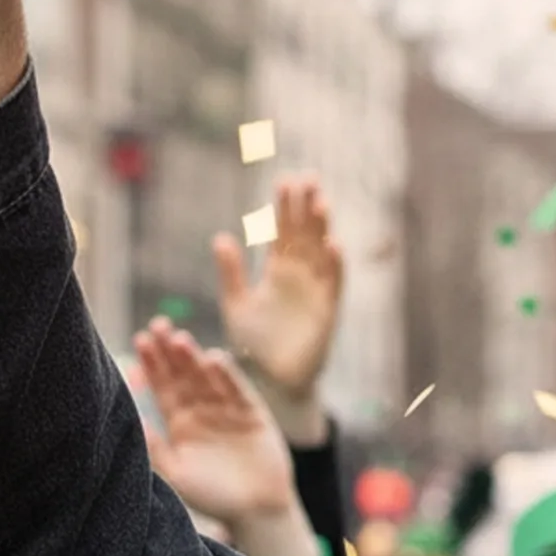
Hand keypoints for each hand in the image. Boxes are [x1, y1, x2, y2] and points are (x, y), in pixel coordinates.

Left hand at [134, 318, 296, 527]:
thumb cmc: (213, 497)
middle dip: (169, 352)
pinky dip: (228, 375)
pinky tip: (214, 359)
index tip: (139, 343)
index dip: (151, 365)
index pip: (162, 388)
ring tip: (179, 339)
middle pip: (183, 375)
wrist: (256, 512)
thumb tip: (131, 420)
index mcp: (181, 424)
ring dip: (194, 358)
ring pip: (208, 378)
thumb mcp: (176, 473)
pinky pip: (238, 390)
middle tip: (156, 326)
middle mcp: (203, 412)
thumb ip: (155, 447)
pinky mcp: (254, 414)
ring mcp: (229, 411)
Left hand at [212, 177, 342, 415]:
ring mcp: (315, 292)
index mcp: (277, 272)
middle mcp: (299, 277)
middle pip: (305, 234)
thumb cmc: (255, 344)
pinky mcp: (327, 312)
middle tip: (307, 177)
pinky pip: (333, 284)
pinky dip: (334, 265)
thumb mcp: (236, 303)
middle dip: (306, 207)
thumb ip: (231, 272)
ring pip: (320, 252)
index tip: (284, 181)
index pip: (283, 233)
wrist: (272, 379)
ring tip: (320, 200)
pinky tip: (333, 245)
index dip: (285, 209)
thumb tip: (221, 236)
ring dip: (322, 228)